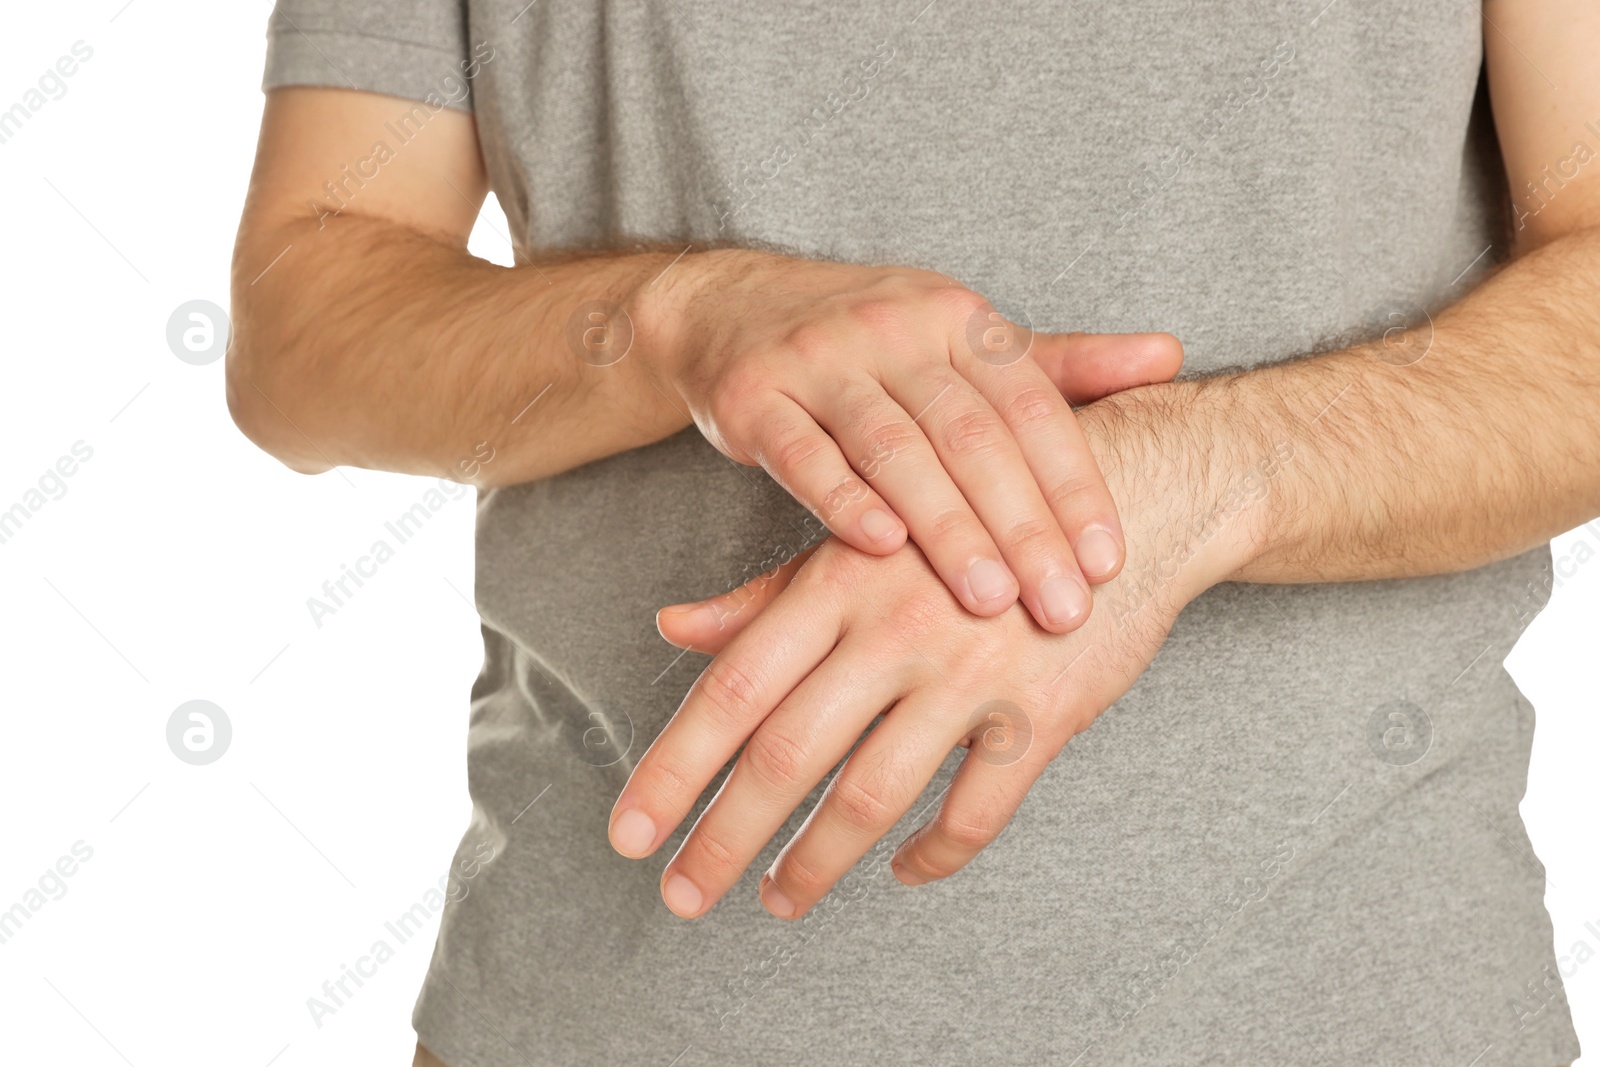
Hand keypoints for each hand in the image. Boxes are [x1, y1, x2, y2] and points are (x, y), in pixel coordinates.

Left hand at [610, 393, 1279, 917]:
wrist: (1129, 487)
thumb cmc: (974, 512)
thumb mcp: (865, 536)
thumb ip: (767, 594)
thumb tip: (673, 626)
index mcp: (838, 579)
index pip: (732, 690)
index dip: (672, 769)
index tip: (630, 833)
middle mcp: (896, 626)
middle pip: (786, 756)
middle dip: (724, 839)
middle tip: (682, 896)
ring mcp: (971, 672)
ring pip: (872, 795)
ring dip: (815, 863)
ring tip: (778, 898)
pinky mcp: (1042, 711)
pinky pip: (976, 811)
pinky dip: (934, 854)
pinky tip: (904, 869)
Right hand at [646, 249, 1181, 631]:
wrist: (730, 305)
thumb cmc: (868, 342)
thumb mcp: (961, 339)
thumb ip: (1058, 364)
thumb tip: (1170, 357)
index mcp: (958, 318)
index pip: (1031, 406)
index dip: (1073, 484)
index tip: (1107, 563)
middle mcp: (894, 327)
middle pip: (971, 435)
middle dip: (1022, 527)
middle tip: (1062, 608)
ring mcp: (820, 358)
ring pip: (894, 448)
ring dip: (946, 527)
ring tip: (990, 601)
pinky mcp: (753, 394)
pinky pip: (803, 453)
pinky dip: (841, 501)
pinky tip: (880, 551)